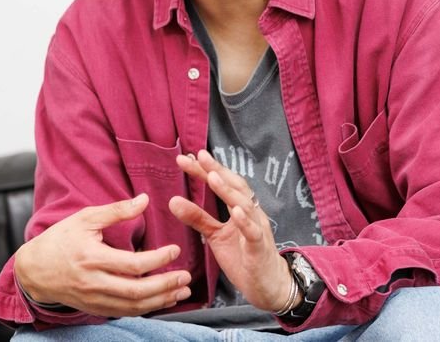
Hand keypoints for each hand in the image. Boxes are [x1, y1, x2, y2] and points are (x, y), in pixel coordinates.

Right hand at [13, 194, 192, 316]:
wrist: (33, 270)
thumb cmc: (59, 240)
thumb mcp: (85, 218)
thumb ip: (116, 211)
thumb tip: (144, 200)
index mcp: (92, 258)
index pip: (133, 264)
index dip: (158, 259)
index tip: (174, 250)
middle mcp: (94, 283)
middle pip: (136, 291)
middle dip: (165, 286)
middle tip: (186, 277)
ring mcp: (94, 299)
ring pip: (133, 307)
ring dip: (161, 301)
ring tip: (181, 291)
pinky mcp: (95, 308)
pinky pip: (125, 313)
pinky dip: (146, 309)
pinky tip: (161, 301)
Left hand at [169, 150, 293, 311]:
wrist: (266, 284)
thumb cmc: (243, 256)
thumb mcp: (215, 235)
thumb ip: (197, 217)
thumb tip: (172, 200)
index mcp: (240, 207)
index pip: (223, 183)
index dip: (206, 170)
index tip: (186, 158)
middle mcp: (251, 212)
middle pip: (235, 186)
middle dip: (217, 170)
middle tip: (199, 156)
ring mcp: (257, 228)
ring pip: (244, 204)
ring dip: (228, 190)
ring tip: (213, 177)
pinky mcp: (259, 247)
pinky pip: (253, 232)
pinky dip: (245, 221)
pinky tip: (235, 211)